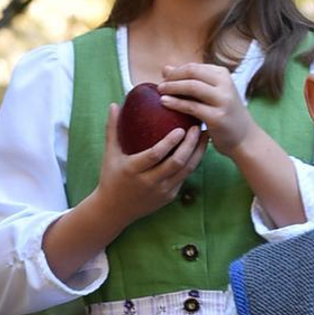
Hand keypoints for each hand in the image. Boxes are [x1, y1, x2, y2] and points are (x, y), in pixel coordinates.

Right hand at [90, 102, 206, 229]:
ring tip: (204, 135)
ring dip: (197, 152)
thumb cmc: (111, 178)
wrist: (114, 210)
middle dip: (190, 144)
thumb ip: (112, 129)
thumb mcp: (110, 154)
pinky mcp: (169, 196)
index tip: (181, 128)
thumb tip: (114, 104)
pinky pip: (184, 177)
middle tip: (197, 127)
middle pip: (176, 163)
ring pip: (186, 171)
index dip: (169, 142)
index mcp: (133, 170)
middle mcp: (149, 182)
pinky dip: (193, 163)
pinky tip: (198, 149)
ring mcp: (162, 191)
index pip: (155, 155)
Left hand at [159, 62, 254, 156]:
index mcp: (223, 75)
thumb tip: (165, 69)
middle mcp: (225, 84)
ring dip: (172, 88)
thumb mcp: (211, 94)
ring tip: (160, 91)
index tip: (164, 77)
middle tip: (160, 85)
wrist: (244, 138)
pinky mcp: (217, 117)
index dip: (176, 71)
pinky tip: (165, 103)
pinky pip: (191, 107)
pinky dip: (176, 103)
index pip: (194, 67)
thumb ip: (191, 81)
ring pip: (191, 87)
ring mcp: (223, 100)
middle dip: (173, 77)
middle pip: (192, 73)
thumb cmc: (224, 114)